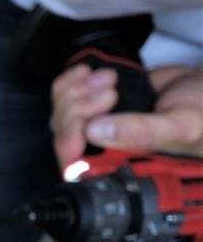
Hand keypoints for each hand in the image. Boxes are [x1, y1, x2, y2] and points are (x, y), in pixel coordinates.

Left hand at [51, 63, 202, 168]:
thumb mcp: (181, 127)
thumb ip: (143, 133)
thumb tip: (96, 132)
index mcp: (122, 168)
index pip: (76, 166)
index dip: (73, 140)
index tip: (90, 121)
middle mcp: (105, 152)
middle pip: (63, 135)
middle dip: (78, 109)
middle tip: (110, 94)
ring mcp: (98, 127)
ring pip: (61, 113)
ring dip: (76, 91)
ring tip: (109, 80)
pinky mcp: (95, 105)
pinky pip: (65, 96)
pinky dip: (72, 81)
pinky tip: (88, 73)